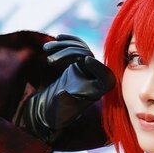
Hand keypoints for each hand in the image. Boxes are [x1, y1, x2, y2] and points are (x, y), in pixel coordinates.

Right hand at [15, 34, 114, 148]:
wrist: (47, 109)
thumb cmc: (56, 114)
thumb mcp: (59, 112)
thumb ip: (64, 103)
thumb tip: (64, 93)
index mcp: (95, 93)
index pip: (107, 78)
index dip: (100, 67)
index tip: (85, 60)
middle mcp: (93, 79)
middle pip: (90, 58)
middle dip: (70, 54)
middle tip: (49, 61)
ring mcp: (85, 70)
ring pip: (81, 49)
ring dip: (64, 46)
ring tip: (46, 50)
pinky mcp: (76, 63)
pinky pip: (76, 46)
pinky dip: (67, 42)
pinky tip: (57, 38)